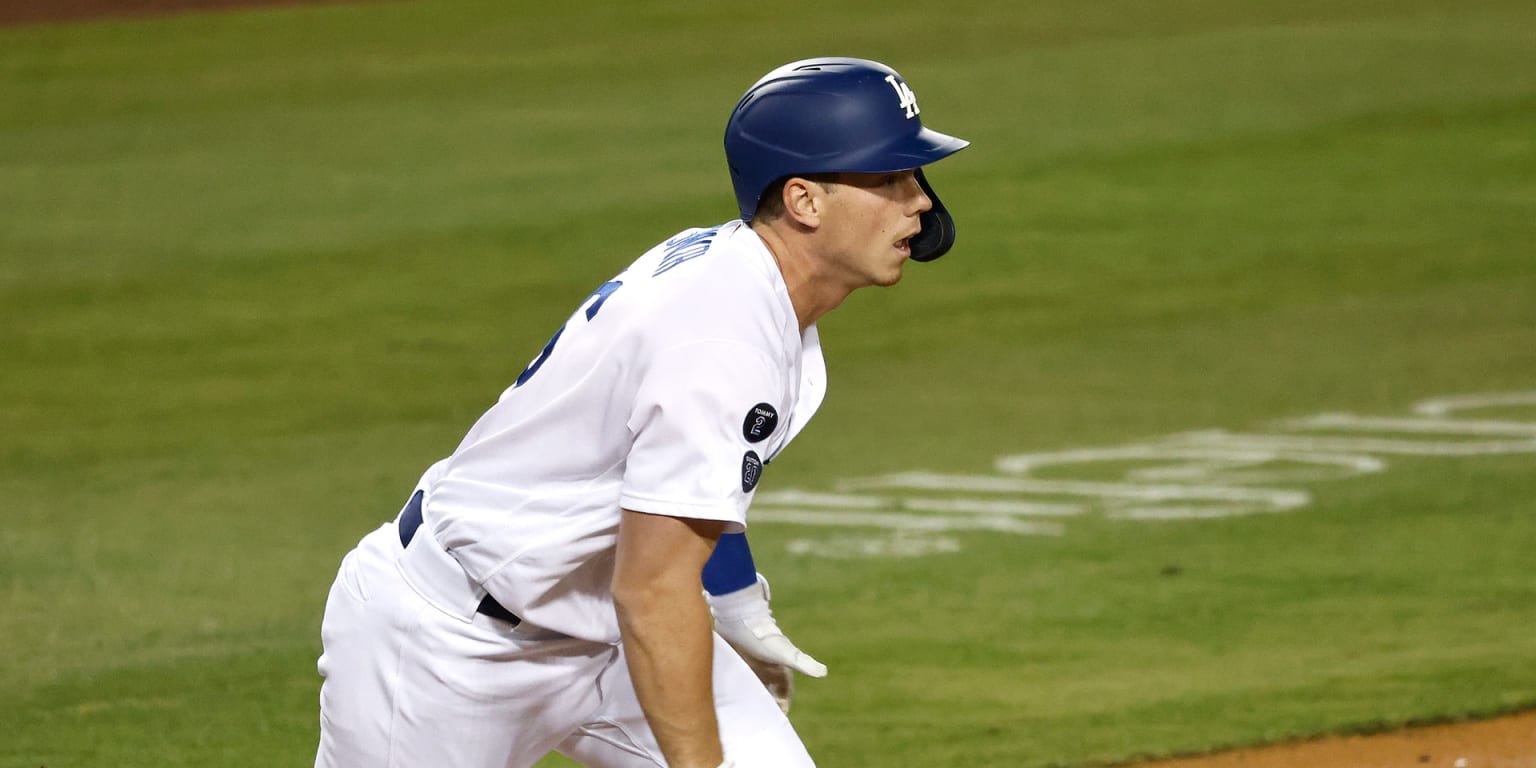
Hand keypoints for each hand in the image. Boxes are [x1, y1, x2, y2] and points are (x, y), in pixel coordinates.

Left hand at [706, 574, 825, 712]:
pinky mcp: (737, 660)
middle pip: (768, 691)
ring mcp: (751, 663)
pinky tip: (731, 696)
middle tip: (759, 716)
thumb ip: (802, 662)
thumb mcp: (784, 652)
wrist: (739, 616)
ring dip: (752, 696)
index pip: (784, 691)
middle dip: (766, 702)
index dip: (782, 703)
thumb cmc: (763, 636)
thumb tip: (823, 672)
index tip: (778, 714)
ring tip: (744, 710)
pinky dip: (738, 688)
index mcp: (780, 668)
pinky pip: (738, 680)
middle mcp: (767, 667)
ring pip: (753, 686)